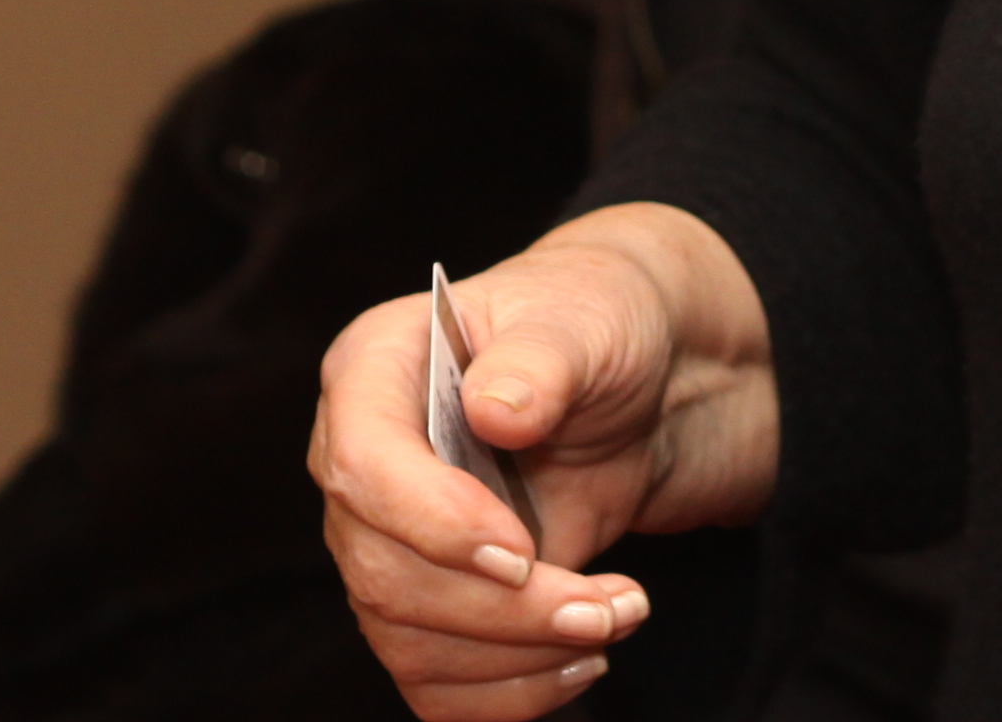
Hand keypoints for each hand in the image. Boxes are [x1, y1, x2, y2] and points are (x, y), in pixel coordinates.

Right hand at [309, 205, 781, 714]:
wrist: (642, 374)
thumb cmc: (601, 322)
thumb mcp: (587, 317)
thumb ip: (540, 359)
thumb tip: (493, 410)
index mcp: (375, 368)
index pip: (359, 465)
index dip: (432, 522)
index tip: (521, 552)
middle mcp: (362, 464)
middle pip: (383, 575)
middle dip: (502, 611)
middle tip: (608, 607)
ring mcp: (388, 540)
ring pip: (408, 641)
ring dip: (518, 656)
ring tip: (616, 619)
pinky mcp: (429, 599)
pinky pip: (434, 682)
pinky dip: (509, 693)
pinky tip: (581, 661)